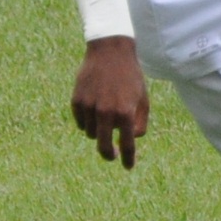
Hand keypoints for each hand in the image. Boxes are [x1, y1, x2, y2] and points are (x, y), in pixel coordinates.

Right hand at [72, 37, 149, 169]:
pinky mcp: (77, 102)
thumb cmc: (130, 76)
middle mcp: (106, 112)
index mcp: (125, 112)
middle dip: (109, 154)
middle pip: (104, 147)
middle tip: (112, 155)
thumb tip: (131, 139)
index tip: (128, 167)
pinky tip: (95, 109)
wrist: (110, 52)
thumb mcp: (143, 98)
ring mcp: (89, 107)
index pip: (127, 144)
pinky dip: (88, 122)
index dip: (127, 159)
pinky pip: (82, 123)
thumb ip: (139, 122)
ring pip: (92, 134)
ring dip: (99, 131)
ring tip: (106, 114)